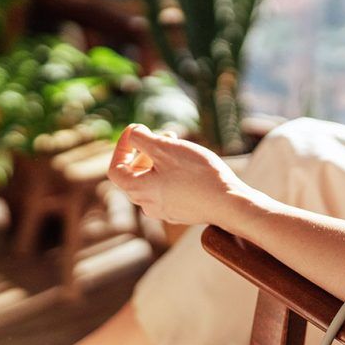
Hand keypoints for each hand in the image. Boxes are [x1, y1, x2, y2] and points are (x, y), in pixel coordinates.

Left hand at [108, 124, 259, 225]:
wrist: (228, 202)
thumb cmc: (196, 174)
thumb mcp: (166, 148)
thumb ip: (142, 139)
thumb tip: (133, 133)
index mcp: (138, 190)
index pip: (116, 169)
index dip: (122, 147)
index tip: (135, 131)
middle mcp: (148, 205)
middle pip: (135, 175)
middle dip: (145, 151)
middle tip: (163, 135)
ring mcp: (165, 211)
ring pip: (153, 181)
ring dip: (160, 161)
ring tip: (178, 146)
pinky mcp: (182, 212)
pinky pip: (169, 190)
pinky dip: (172, 174)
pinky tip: (189, 165)